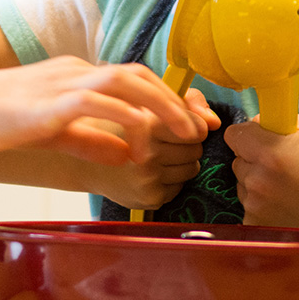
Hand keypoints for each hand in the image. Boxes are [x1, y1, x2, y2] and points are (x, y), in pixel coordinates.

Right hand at [0, 56, 206, 165]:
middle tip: (199, 130)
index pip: (131, 77)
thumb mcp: (48, 130)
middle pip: (138, 73)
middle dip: (174, 100)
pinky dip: (125, 120)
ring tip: (183, 134)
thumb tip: (127, 150)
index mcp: (72, 74)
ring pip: (126, 82)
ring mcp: (61, 83)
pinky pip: (98, 103)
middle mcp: (72, 71)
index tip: (189, 122)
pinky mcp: (49, 103)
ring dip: (161, 106)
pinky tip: (140, 143)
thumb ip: (88, 137)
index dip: (164, 97)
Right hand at [87, 89, 220, 207]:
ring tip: (156, 157)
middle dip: (185, 145)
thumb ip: (186, 102)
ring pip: (192, 169)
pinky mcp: (149, 197)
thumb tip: (215, 123)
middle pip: (196, 149)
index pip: (196, 128)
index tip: (174, 127)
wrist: (83, 161)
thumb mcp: (145, 102)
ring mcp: (148, 178)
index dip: (190, 127)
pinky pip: (180, 188)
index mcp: (146, 123)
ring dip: (181, 163)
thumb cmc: (119, 127)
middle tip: (162, 142)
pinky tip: (151, 174)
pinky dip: (171, 182)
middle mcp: (147, 151)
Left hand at [226, 114, 298, 230]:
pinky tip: (281, 205)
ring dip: (255, 184)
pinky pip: (247, 207)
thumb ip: (273, 122)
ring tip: (283, 188)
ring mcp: (255, 203)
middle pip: (237, 162)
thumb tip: (252, 124)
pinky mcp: (256, 222)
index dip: (245, 137)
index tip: (256, 142)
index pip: (233, 135)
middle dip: (252, 161)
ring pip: (242, 185)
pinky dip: (260, 206)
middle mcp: (257, 178)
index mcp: (267, 151)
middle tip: (278, 167)